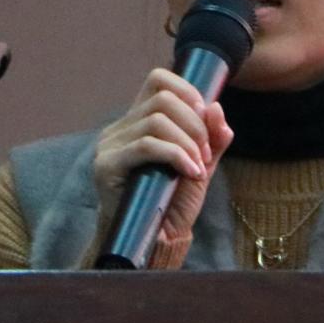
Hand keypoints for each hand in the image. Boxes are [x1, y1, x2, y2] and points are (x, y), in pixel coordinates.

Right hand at [91, 68, 233, 263]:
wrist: (154, 243)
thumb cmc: (172, 204)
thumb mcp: (199, 166)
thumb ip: (210, 139)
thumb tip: (216, 107)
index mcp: (138, 122)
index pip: (158, 79)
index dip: (187, 90)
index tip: (205, 116)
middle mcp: (119, 128)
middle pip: (163, 98)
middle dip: (194, 124)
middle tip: (204, 154)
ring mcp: (109, 145)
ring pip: (157, 121)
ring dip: (188, 143)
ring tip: (198, 168)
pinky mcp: (107, 165)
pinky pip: (147, 145)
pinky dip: (176, 156)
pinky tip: (191, 173)